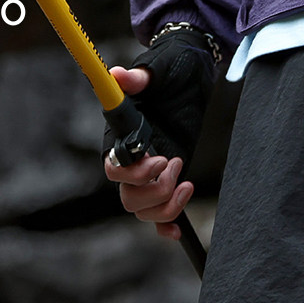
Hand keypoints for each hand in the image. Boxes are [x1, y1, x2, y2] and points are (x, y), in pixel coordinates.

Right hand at [103, 67, 193, 241]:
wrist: (189, 77)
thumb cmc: (170, 72)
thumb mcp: (158, 71)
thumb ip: (139, 77)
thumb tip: (117, 75)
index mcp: (120, 140)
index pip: (114, 170)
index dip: (136, 173)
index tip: (161, 158)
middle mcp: (129, 163)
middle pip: (129, 198)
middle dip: (155, 189)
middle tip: (176, 163)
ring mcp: (147, 176)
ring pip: (143, 211)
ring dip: (167, 204)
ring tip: (186, 182)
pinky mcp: (165, 183)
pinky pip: (158, 216)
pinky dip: (166, 226)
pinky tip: (178, 231)